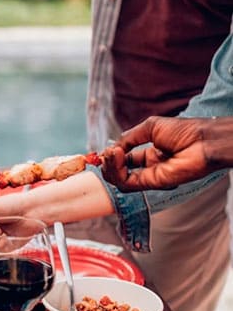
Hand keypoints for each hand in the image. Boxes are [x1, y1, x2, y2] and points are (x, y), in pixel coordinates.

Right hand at [102, 116, 218, 191]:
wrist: (203, 140)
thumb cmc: (184, 130)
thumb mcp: (150, 127)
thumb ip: (129, 138)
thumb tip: (112, 148)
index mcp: (150, 153)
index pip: (124, 159)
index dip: (113, 154)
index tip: (110, 147)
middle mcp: (148, 166)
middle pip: (119, 171)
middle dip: (108, 162)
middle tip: (108, 153)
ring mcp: (150, 175)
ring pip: (119, 179)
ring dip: (110, 167)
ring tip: (111, 154)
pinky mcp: (153, 182)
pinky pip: (127, 183)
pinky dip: (118, 171)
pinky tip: (118, 157)